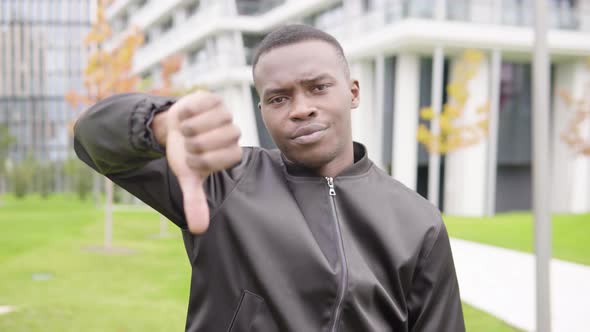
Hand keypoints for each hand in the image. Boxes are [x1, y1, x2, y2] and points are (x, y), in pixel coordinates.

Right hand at [165, 91, 241, 233]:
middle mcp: (234, 133)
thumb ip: (195, 201)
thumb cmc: (185, 154)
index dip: (201, 159)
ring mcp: (225, 114)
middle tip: (189, 143)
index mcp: (232, 154)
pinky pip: (200, 104)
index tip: (193, 158)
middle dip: (195, 143)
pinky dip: (187, 112)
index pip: (224, 158)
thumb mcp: (188, 178)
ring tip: (186, 130)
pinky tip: (185, 117)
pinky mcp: (213, 98)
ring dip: (191, 127)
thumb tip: (199, 229)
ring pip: (211, 121)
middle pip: (218, 139)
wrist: (175, 128)